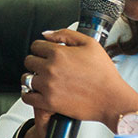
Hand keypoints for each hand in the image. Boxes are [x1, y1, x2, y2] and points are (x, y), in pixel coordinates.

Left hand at [20, 29, 137, 126]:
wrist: (111, 99)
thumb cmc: (104, 73)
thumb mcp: (90, 44)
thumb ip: (66, 35)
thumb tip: (46, 34)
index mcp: (58, 53)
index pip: (35, 46)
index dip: (42, 49)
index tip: (47, 54)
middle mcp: (50, 68)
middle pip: (29, 61)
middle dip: (36, 62)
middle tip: (46, 67)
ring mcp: (48, 86)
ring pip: (25, 78)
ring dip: (32, 78)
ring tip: (42, 80)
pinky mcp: (48, 103)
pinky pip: (26, 96)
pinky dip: (29, 94)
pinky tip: (37, 92)